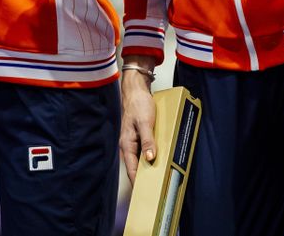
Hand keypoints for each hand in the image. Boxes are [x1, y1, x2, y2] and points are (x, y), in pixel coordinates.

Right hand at [119, 63, 157, 182]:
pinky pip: (143, 150)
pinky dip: (149, 155)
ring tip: (156, 176)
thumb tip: (150, 159)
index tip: (143, 193)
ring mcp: (133, 140)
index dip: (137, 182)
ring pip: (139, 158)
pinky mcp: (138, 135)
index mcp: (126, 144)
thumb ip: (147, 141)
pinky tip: (157, 158)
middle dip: (143, 176)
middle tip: (153, 187)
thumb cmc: (138, 105)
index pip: (131, 169)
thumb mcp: (145, 123)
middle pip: (135, 166)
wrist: (136, 90)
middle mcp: (128, 145)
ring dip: (147, 166)